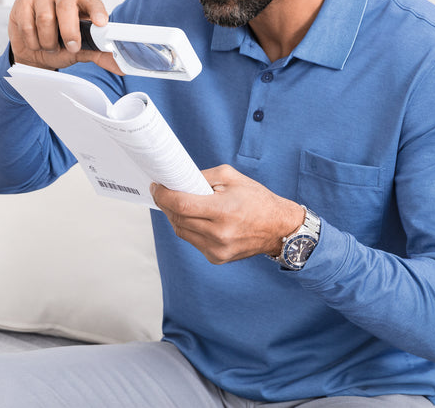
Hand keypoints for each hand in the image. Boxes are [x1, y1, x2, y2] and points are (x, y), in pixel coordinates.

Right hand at [8, 0, 120, 73]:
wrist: (35, 51)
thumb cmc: (61, 45)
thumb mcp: (82, 50)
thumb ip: (100, 54)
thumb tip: (121, 66)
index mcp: (82, 1)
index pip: (92, 2)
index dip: (97, 11)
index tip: (101, 23)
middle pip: (66, 6)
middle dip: (69, 31)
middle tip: (71, 47)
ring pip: (45, 18)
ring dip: (48, 41)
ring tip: (49, 45)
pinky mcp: (23, 0)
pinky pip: (27, 23)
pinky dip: (32, 40)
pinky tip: (35, 41)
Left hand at [150, 165, 304, 263]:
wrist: (278, 228)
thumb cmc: (257, 199)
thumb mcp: (231, 177)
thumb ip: (202, 177)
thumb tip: (178, 180)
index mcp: (223, 211)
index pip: (181, 205)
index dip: (163, 195)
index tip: (156, 187)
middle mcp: (219, 234)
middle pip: (177, 218)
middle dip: (166, 203)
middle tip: (164, 191)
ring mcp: (217, 249)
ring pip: (181, 231)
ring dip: (175, 216)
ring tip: (179, 203)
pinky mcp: (217, 258)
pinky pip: (192, 241)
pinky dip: (189, 228)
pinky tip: (195, 218)